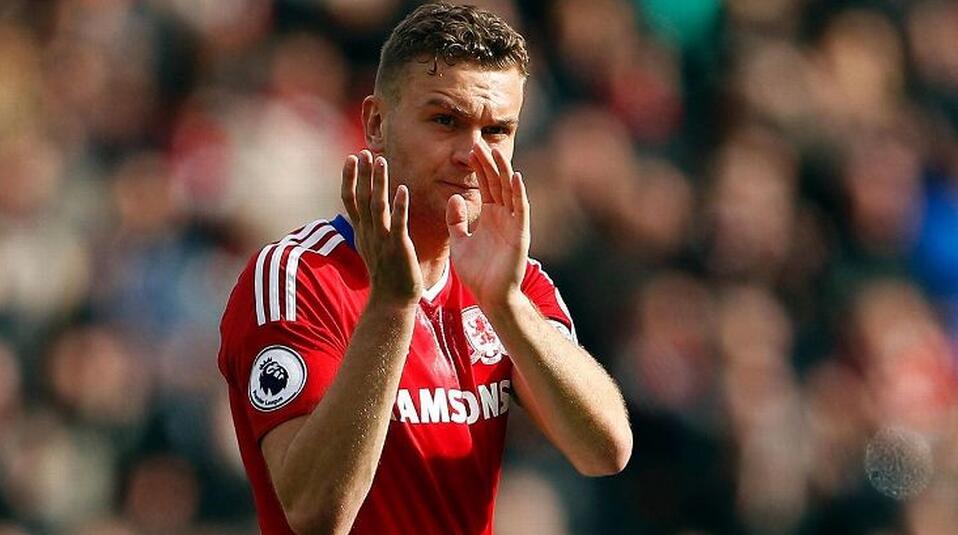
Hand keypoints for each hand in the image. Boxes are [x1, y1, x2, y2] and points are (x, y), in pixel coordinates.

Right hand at [342, 150, 422, 305]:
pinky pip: (398, 223)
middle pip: (361, 198)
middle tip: (363, 152)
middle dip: (362, 174)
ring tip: (380, 161)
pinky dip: (399, 205)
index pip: (350, 200)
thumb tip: (365, 214)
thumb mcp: (371, 248)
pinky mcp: (398, 247)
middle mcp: (368, 233)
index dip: (350, 178)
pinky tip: (402, 189)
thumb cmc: (386, 275)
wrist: (391, 302)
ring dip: (379, 182)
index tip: (351, 158)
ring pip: (377, 205)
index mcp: (362, 232)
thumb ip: (369, 229)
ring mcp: (382, 240)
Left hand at [446, 144, 529, 308]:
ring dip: (504, 171)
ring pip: (509, 191)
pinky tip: (515, 177)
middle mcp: (503, 216)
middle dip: (489, 163)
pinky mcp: (520, 234)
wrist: (490, 296)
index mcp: (489, 216)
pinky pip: (520, 210)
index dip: (479, 167)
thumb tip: (455, 197)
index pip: (485, 185)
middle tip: (479, 144)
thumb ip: (456, 221)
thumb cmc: (477, 273)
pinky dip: (519, 193)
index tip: (470, 150)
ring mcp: (513, 224)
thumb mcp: (459, 242)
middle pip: (497, 183)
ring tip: (496, 152)